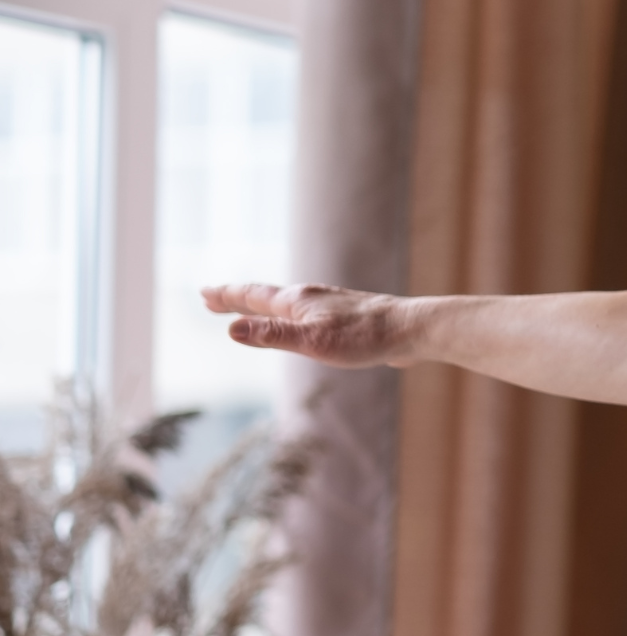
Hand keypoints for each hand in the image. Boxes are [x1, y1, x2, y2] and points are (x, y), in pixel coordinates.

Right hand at [201, 283, 413, 368]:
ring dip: (264, 308)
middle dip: (239, 300)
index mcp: (298, 301)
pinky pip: (309, 314)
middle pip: (267, 297)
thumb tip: (231, 330)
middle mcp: (312, 298)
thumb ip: (272, 336)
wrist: (412, 329)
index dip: (227, 296)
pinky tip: (303, 324)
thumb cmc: (364, 337)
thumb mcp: (312, 342)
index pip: (253, 296)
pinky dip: (291, 317)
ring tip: (252, 310)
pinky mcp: (349, 318)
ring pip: (289, 305)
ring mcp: (332, 306)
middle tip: (212, 299)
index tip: (204, 293)